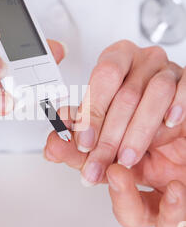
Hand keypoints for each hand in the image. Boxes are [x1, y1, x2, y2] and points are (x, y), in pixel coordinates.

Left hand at [44, 40, 185, 226]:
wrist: (172, 145)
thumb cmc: (134, 132)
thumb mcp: (103, 140)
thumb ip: (77, 142)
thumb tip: (53, 145)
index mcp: (117, 63)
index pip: (103, 77)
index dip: (91, 111)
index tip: (83, 142)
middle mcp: (142, 63)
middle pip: (125, 92)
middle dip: (109, 135)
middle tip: (98, 163)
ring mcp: (169, 71)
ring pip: (155, 93)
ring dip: (138, 132)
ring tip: (127, 158)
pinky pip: (185, 88)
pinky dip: (177, 107)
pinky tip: (169, 124)